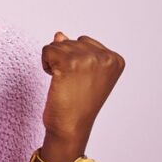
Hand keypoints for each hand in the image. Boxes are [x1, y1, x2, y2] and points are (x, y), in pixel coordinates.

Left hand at [40, 32, 124, 153]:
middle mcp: (105, 57)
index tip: (82, 80)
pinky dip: (45, 64)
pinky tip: (55, 79)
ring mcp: (88, 59)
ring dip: (54, 62)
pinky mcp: (69, 62)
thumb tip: (59, 34)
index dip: (76, 60)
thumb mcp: (82, 73)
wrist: (71, 127)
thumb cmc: (77, 103)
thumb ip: (74, 50)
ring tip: (65, 82)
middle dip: (64, 60)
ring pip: (57, 44)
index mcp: (115, 59)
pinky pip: (47, 50)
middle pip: (70, 41)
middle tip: (71, 83)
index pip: (84, 42)